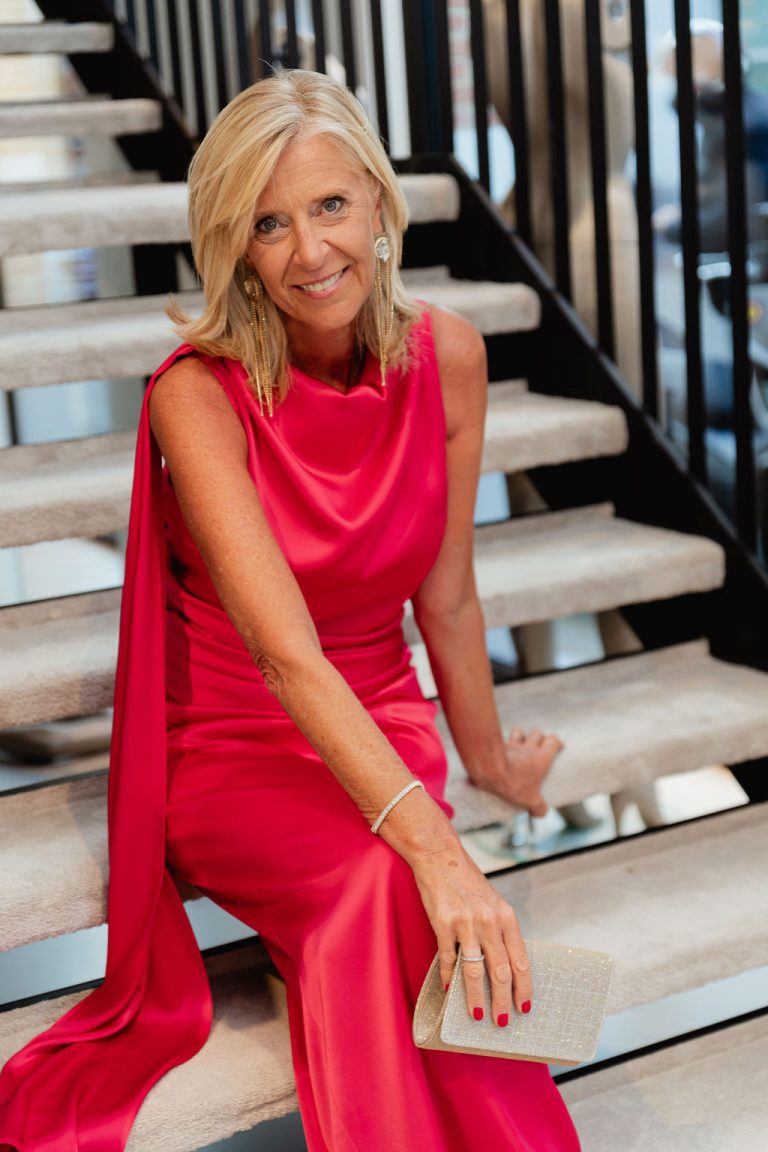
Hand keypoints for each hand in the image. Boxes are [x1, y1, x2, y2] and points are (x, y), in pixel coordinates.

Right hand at [410, 841, 531, 1025]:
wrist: (440, 856)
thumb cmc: (468, 881)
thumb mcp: (493, 903)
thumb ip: (500, 931)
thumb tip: (504, 967)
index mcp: (506, 917)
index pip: (520, 960)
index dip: (524, 987)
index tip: (525, 1008)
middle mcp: (489, 922)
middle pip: (500, 971)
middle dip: (502, 1001)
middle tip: (502, 1022)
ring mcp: (465, 923)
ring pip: (474, 971)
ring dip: (476, 997)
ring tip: (477, 1015)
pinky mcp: (442, 924)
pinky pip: (447, 959)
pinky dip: (448, 977)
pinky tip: (448, 989)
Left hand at [468, 726, 563, 817]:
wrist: (489, 772)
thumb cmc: (512, 783)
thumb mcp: (529, 799)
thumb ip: (538, 807)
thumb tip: (541, 813)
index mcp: (540, 758)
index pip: (553, 741)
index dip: (556, 743)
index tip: (558, 748)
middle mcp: (528, 748)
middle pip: (537, 733)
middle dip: (539, 738)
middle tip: (539, 748)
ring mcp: (512, 745)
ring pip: (519, 732)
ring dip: (522, 737)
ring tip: (521, 746)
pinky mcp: (497, 746)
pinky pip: (502, 739)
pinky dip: (504, 742)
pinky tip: (503, 750)